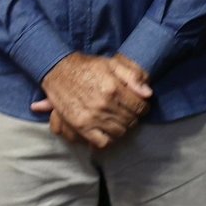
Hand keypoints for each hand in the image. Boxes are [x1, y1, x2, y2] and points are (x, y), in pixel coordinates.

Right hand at [31, 53, 152, 148]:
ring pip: (119, 132)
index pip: (140, 107)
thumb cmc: (87, 66)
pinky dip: (108, 140)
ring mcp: (92, 117)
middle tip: (128, 112)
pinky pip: (102, 142)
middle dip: (133, 117)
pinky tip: (107, 131)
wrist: (58, 70)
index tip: (139, 105)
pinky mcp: (81, 126)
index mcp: (114, 88)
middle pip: (131, 121)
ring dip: (122, 127)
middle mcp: (104, 104)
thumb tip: (148, 93)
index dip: (143, 107)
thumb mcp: (111, 63)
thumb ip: (133, 76)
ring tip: (118, 120)